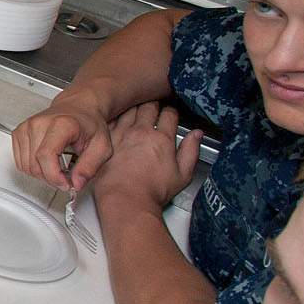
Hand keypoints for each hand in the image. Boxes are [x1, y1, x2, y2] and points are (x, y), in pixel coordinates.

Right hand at [10, 93, 112, 191]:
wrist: (78, 107)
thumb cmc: (89, 124)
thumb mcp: (102, 147)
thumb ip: (90, 167)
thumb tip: (76, 184)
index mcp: (61, 125)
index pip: (46, 156)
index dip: (54, 176)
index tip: (66, 184)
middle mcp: (39, 124)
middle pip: (34, 164)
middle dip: (51, 179)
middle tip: (66, 178)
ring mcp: (26, 127)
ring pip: (25, 166)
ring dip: (41, 175)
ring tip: (58, 170)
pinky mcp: (19, 132)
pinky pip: (20, 162)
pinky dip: (32, 168)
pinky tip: (46, 163)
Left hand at [89, 103, 200, 217]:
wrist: (125, 198)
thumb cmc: (153, 191)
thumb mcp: (183, 175)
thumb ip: (191, 151)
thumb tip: (197, 135)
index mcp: (162, 139)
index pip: (169, 115)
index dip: (171, 112)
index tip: (170, 115)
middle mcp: (141, 132)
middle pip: (148, 107)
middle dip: (153, 105)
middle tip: (154, 108)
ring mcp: (121, 135)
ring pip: (129, 110)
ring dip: (134, 108)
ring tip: (136, 109)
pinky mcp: (106, 140)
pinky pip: (112, 120)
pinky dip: (117, 117)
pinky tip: (118, 119)